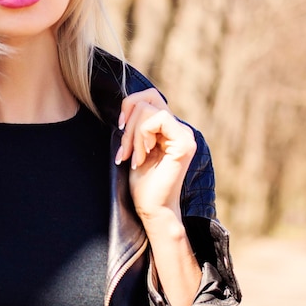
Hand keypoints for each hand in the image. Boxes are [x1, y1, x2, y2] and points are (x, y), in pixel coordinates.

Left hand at [115, 89, 196, 221]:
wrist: (151, 208)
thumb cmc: (142, 181)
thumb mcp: (134, 145)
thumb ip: (137, 123)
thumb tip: (126, 102)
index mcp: (169, 128)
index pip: (149, 96)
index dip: (129, 106)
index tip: (120, 128)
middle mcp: (180, 128)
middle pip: (148, 98)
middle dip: (129, 121)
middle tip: (125, 150)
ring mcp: (185, 135)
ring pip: (149, 109)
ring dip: (133, 134)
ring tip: (134, 157)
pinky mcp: (184, 143)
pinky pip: (158, 119)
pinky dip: (142, 136)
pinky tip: (142, 157)